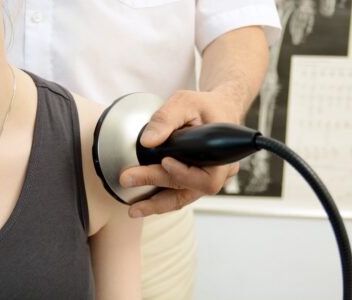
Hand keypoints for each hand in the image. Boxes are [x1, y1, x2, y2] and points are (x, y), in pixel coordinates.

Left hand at [119, 88, 242, 217]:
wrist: (216, 110)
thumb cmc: (204, 107)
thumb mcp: (185, 103)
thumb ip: (166, 118)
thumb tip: (148, 141)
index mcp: (222, 154)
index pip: (206, 177)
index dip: (184, 174)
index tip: (164, 162)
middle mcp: (219, 172)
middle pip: (189, 191)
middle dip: (158, 187)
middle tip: (129, 179)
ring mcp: (207, 179)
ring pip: (184, 198)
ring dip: (158, 204)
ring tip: (134, 208)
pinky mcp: (196, 182)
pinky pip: (180, 195)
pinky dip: (161, 198)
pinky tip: (143, 201)